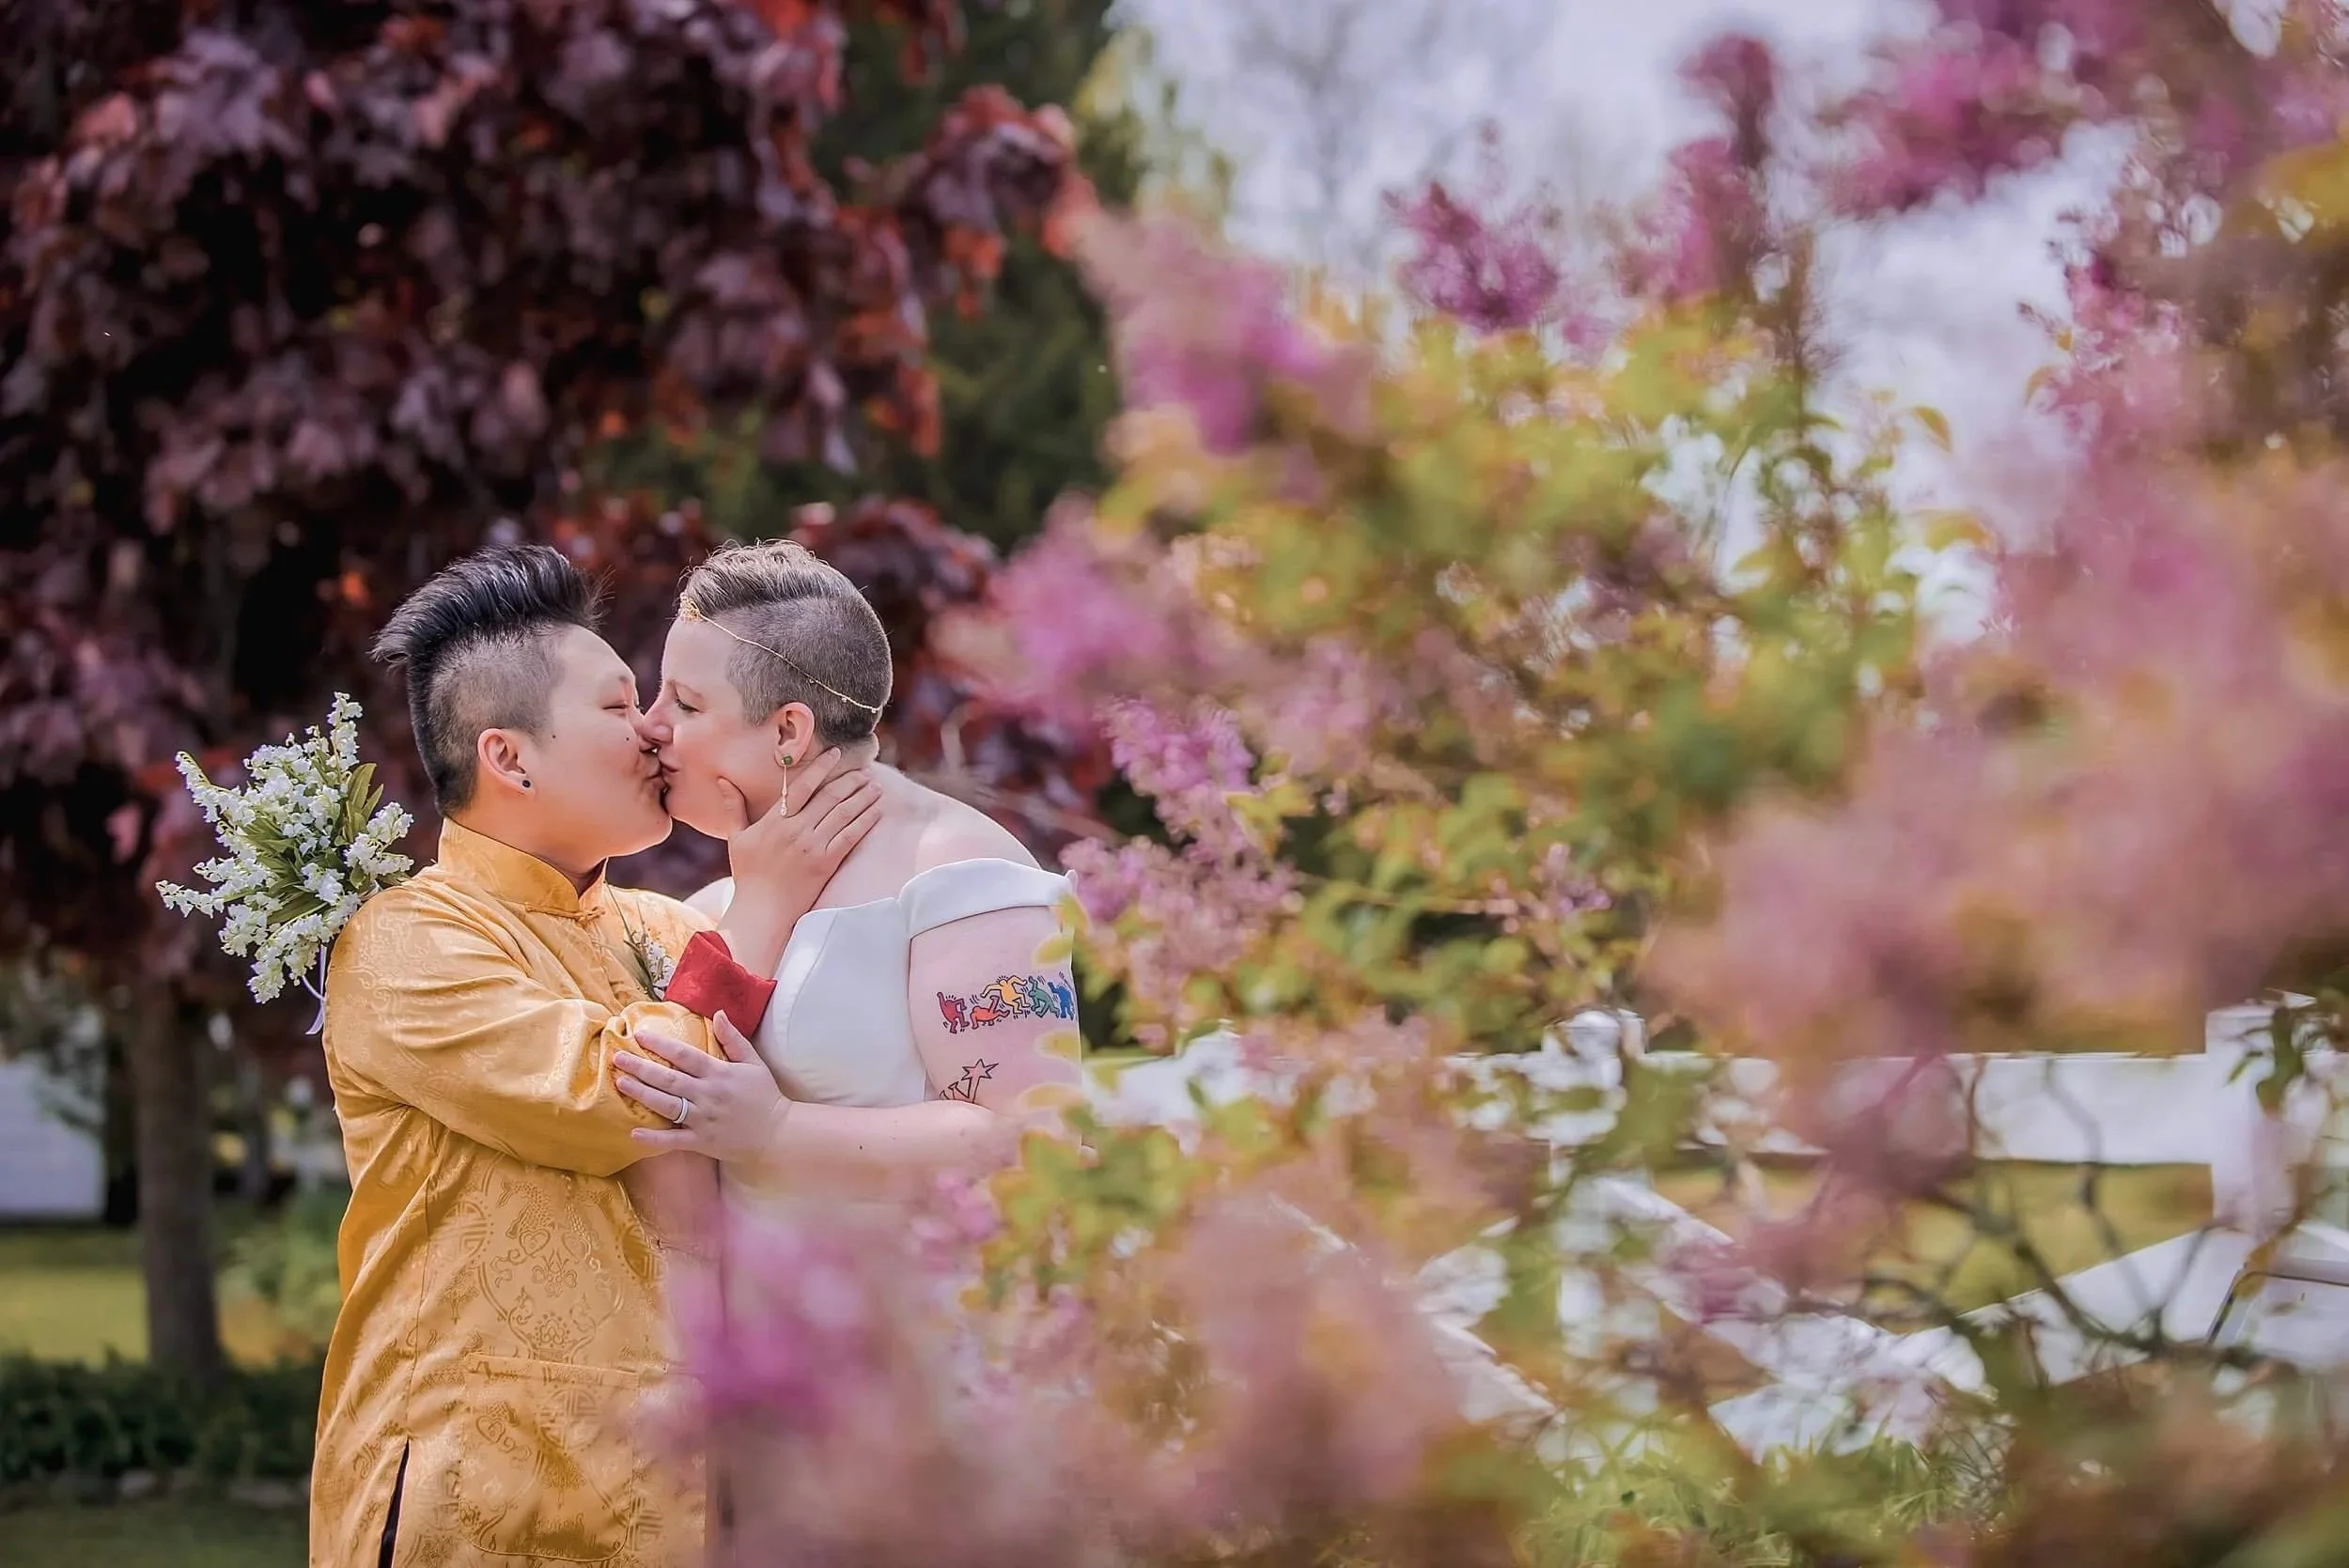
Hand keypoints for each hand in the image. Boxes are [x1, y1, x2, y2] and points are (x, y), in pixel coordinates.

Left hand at [617, 1012, 791, 1162]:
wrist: (778, 1133)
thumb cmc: (765, 1095)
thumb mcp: (753, 1062)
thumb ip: (733, 1039)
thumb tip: (718, 1013)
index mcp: (719, 1073)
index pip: (685, 1055)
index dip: (661, 1045)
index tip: (639, 1036)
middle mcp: (707, 1095)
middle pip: (668, 1079)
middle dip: (641, 1068)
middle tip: (618, 1058)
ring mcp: (703, 1119)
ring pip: (666, 1106)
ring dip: (642, 1094)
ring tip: (621, 1083)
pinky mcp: (702, 1141)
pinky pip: (674, 1141)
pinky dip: (654, 1139)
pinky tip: (634, 1133)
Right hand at [722, 748, 882, 918]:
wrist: (762, 910)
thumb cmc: (748, 875)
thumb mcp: (736, 838)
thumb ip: (733, 807)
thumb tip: (723, 780)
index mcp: (775, 821)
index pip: (802, 786)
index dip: (821, 767)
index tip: (836, 753)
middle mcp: (796, 830)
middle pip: (829, 797)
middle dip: (850, 780)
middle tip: (865, 770)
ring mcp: (813, 846)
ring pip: (843, 813)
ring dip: (862, 797)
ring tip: (876, 786)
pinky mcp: (827, 863)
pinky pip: (850, 837)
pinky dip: (865, 821)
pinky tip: (877, 811)